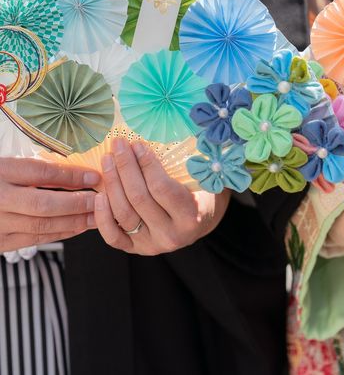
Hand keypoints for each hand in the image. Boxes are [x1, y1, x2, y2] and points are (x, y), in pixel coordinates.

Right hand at [0, 158, 99, 251]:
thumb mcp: (7, 164)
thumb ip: (34, 168)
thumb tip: (75, 172)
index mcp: (1, 172)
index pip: (41, 174)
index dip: (71, 176)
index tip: (94, 176)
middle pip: (44, 204)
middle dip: (78, 204)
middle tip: (102, 200)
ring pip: (41, 225)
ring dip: (74, 222)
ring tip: (98, 216)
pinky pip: (33, 239)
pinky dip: (59, 233)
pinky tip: (77, 228)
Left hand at [94, 139, 230, 255]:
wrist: (201, 220)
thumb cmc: (202, 192)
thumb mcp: (202, 179)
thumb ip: (187, 164)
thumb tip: (160, 134)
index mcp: (191, 217)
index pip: (161, 188)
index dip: (146, 164)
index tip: (137, 144)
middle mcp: (171, 235)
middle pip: (139, 198)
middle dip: (125, 167)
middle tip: (118, 145)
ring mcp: (151, 245)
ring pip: (123, 213)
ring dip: (112, 183)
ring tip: (108, 160)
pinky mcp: (136, 249)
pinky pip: (112, 236)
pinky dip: (102, 216)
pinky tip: (99, 193)